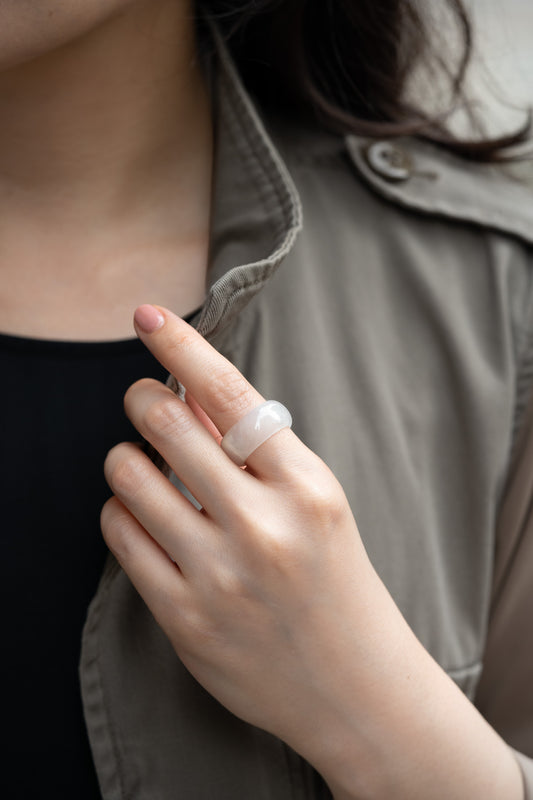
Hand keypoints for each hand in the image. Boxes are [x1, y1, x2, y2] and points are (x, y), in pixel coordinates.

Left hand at [101, 304, 522, 799]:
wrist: (352, 686)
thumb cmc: (335, 579)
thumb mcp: (314, 503)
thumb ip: (254, 450)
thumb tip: (184, 392)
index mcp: (308, 488)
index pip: (231, 396)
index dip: (182, 347)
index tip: (148, 315)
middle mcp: (263, 527)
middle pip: (166, 425)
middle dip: (142, 399)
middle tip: (145, 402)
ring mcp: (220, 576)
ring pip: (129, 476)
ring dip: (126, 457)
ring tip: (146, 467)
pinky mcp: (183, 618)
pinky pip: (119, 533)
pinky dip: (121, 509)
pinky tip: (144, 516)